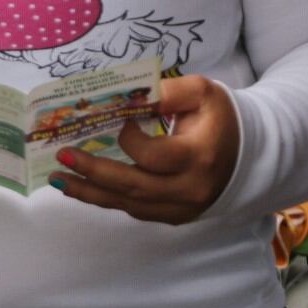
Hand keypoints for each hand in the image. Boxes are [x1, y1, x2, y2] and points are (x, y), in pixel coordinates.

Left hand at [48, 76, 240, 224]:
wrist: (249, 153)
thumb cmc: (221, 118)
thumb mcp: (201, 93)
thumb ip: (165, 91)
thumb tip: (126, 95)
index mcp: (200, 157)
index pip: (154, 156)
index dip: (130, 139)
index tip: (121, 119)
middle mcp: (191, 189)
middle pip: (135, 187)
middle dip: (94, 173)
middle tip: (62, 157)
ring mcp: (184, 208)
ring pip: (131, 204)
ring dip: (91, 192)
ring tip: (58, 179)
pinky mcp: (176, 216)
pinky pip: (137, 211)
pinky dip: (108, 199)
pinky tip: (83, 188)